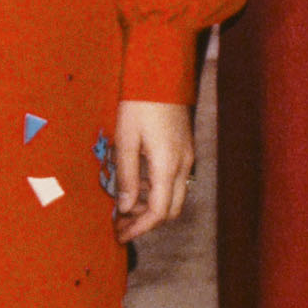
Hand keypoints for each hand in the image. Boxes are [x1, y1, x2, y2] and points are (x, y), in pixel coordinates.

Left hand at [111, 98, 194, 242]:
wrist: (162, 73)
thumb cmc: (140, 103)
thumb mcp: (126, 139)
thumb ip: (127, 176)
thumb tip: (125, 207)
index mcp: (167, 165)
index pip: (159, 212)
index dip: (140, 228)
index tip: (120, 234)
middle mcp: (183, 164)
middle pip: (171, 210)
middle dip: (147, 221)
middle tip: (121, 223)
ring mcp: (187, 156)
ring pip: (174, 195)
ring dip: (152, 206)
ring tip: (124, 204)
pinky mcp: (185, 147)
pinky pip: (175, 180)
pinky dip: (157, 190)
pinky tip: (138, 182)